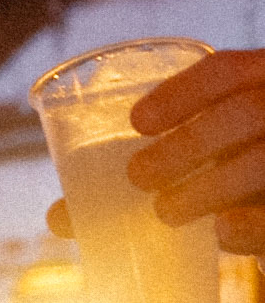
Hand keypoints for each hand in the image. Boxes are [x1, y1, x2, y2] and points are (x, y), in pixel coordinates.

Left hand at [46, 49, 264, 257]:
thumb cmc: (228, 179)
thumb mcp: (200, 162)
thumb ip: (147, 174)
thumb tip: (58, 217)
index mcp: (260, 83)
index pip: (227, 71)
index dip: (182, 92)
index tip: (136, 121)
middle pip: (245, 113)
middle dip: (188, 144)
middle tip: (138, 176)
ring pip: (264, 159)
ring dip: (210, 186)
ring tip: (166, 212)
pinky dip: (252, 224)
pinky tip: (222, 232)